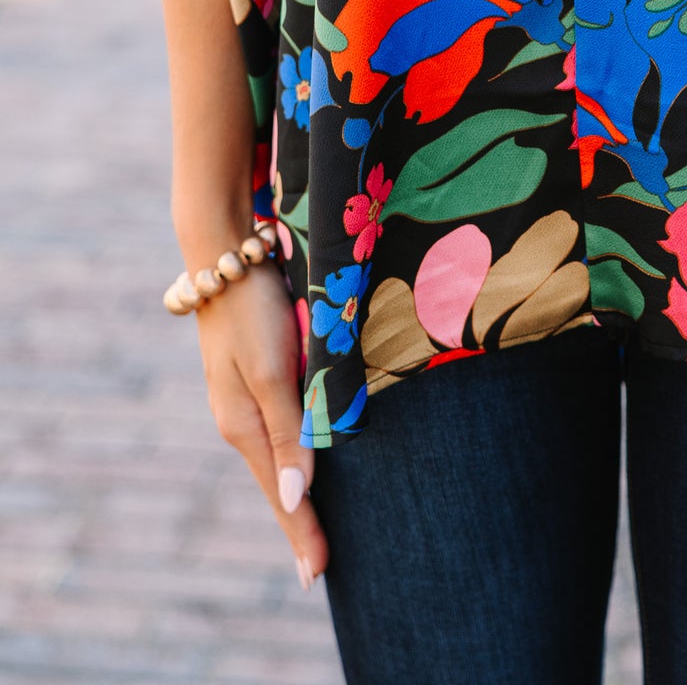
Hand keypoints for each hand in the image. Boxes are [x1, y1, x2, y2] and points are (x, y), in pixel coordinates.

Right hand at [192, 255, 328, 589]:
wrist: (225, 255)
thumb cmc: (254, 310)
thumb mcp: (272, 371)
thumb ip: (288, 431)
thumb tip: (296, 497)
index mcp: (244, 425)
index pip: (280, 493)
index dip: (301, 532)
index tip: (319, 575)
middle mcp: (240, 420)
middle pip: (275, 483)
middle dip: (297, 523)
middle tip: (318, 567)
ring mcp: (243, 400)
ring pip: (275, 459)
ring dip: (294, 494)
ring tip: (310, 529)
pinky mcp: (252, 378)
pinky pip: (275, 433)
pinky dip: (289, 460)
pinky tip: (298, 467)